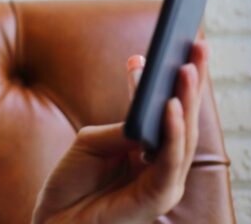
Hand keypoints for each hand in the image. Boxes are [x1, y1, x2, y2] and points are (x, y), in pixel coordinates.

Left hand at [31, 40, 208, 223]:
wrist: (55, 222)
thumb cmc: (72, 184)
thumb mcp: (92, 144)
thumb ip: (120, 129)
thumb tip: (146, 113)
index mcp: (146, 148)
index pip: (164, 108)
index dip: (164, 78)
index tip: (159, 46)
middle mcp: (160, 163)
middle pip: (182, 117)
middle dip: (190, 80)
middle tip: (194, 44)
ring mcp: (162, 182)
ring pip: (182, 136)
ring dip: (186, 100)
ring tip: (185, 69)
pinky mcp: (156, 198)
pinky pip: (169, 162)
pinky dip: (173, 134)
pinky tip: (170, 108)